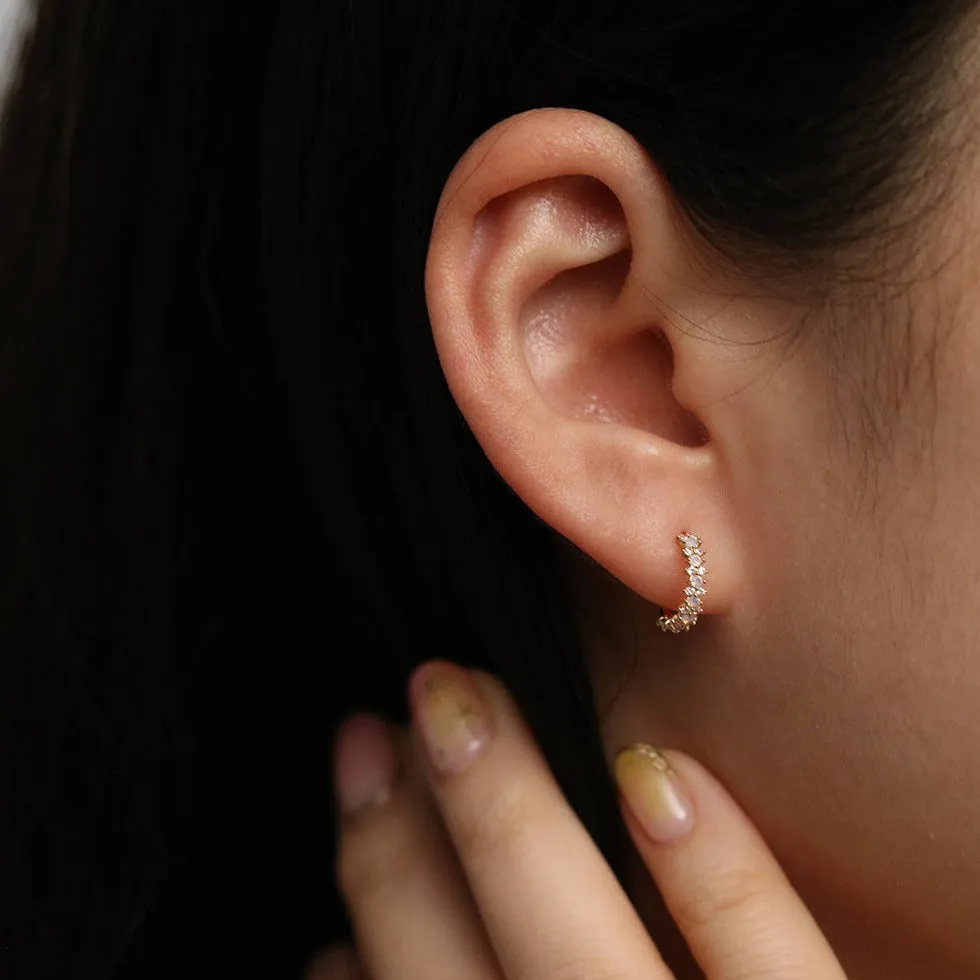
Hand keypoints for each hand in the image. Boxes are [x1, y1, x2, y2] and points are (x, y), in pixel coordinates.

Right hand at [312, 660, 846, 979]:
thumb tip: (338, 954)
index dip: (374, 872)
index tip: (363, 763)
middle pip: (455, 971)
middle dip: (400, 830)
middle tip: (401, 699)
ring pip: (577, 952)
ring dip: (507, 813)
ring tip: (471, 693)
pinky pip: (769, 968)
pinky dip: (712, 873)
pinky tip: (658, 770)